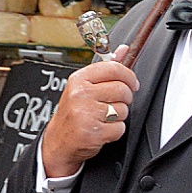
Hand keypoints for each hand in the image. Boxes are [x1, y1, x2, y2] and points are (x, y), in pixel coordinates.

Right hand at [39, 59, 138, 176]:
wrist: (59, 141)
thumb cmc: (73, 113)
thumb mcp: (84, 86)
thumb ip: (105, 68)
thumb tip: (123, 50)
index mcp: (79, 79)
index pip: (113, 68)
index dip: (129, 76)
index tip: (132, 83)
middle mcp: (81, 94)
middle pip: (122, 89)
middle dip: (125, 98)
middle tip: (115, 103)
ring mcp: (86, 113)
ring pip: (123, 109)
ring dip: (119, 116)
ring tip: (103, 117)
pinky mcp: (94, 132)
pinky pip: (120, 128)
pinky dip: (115, 131)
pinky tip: (102, 129)